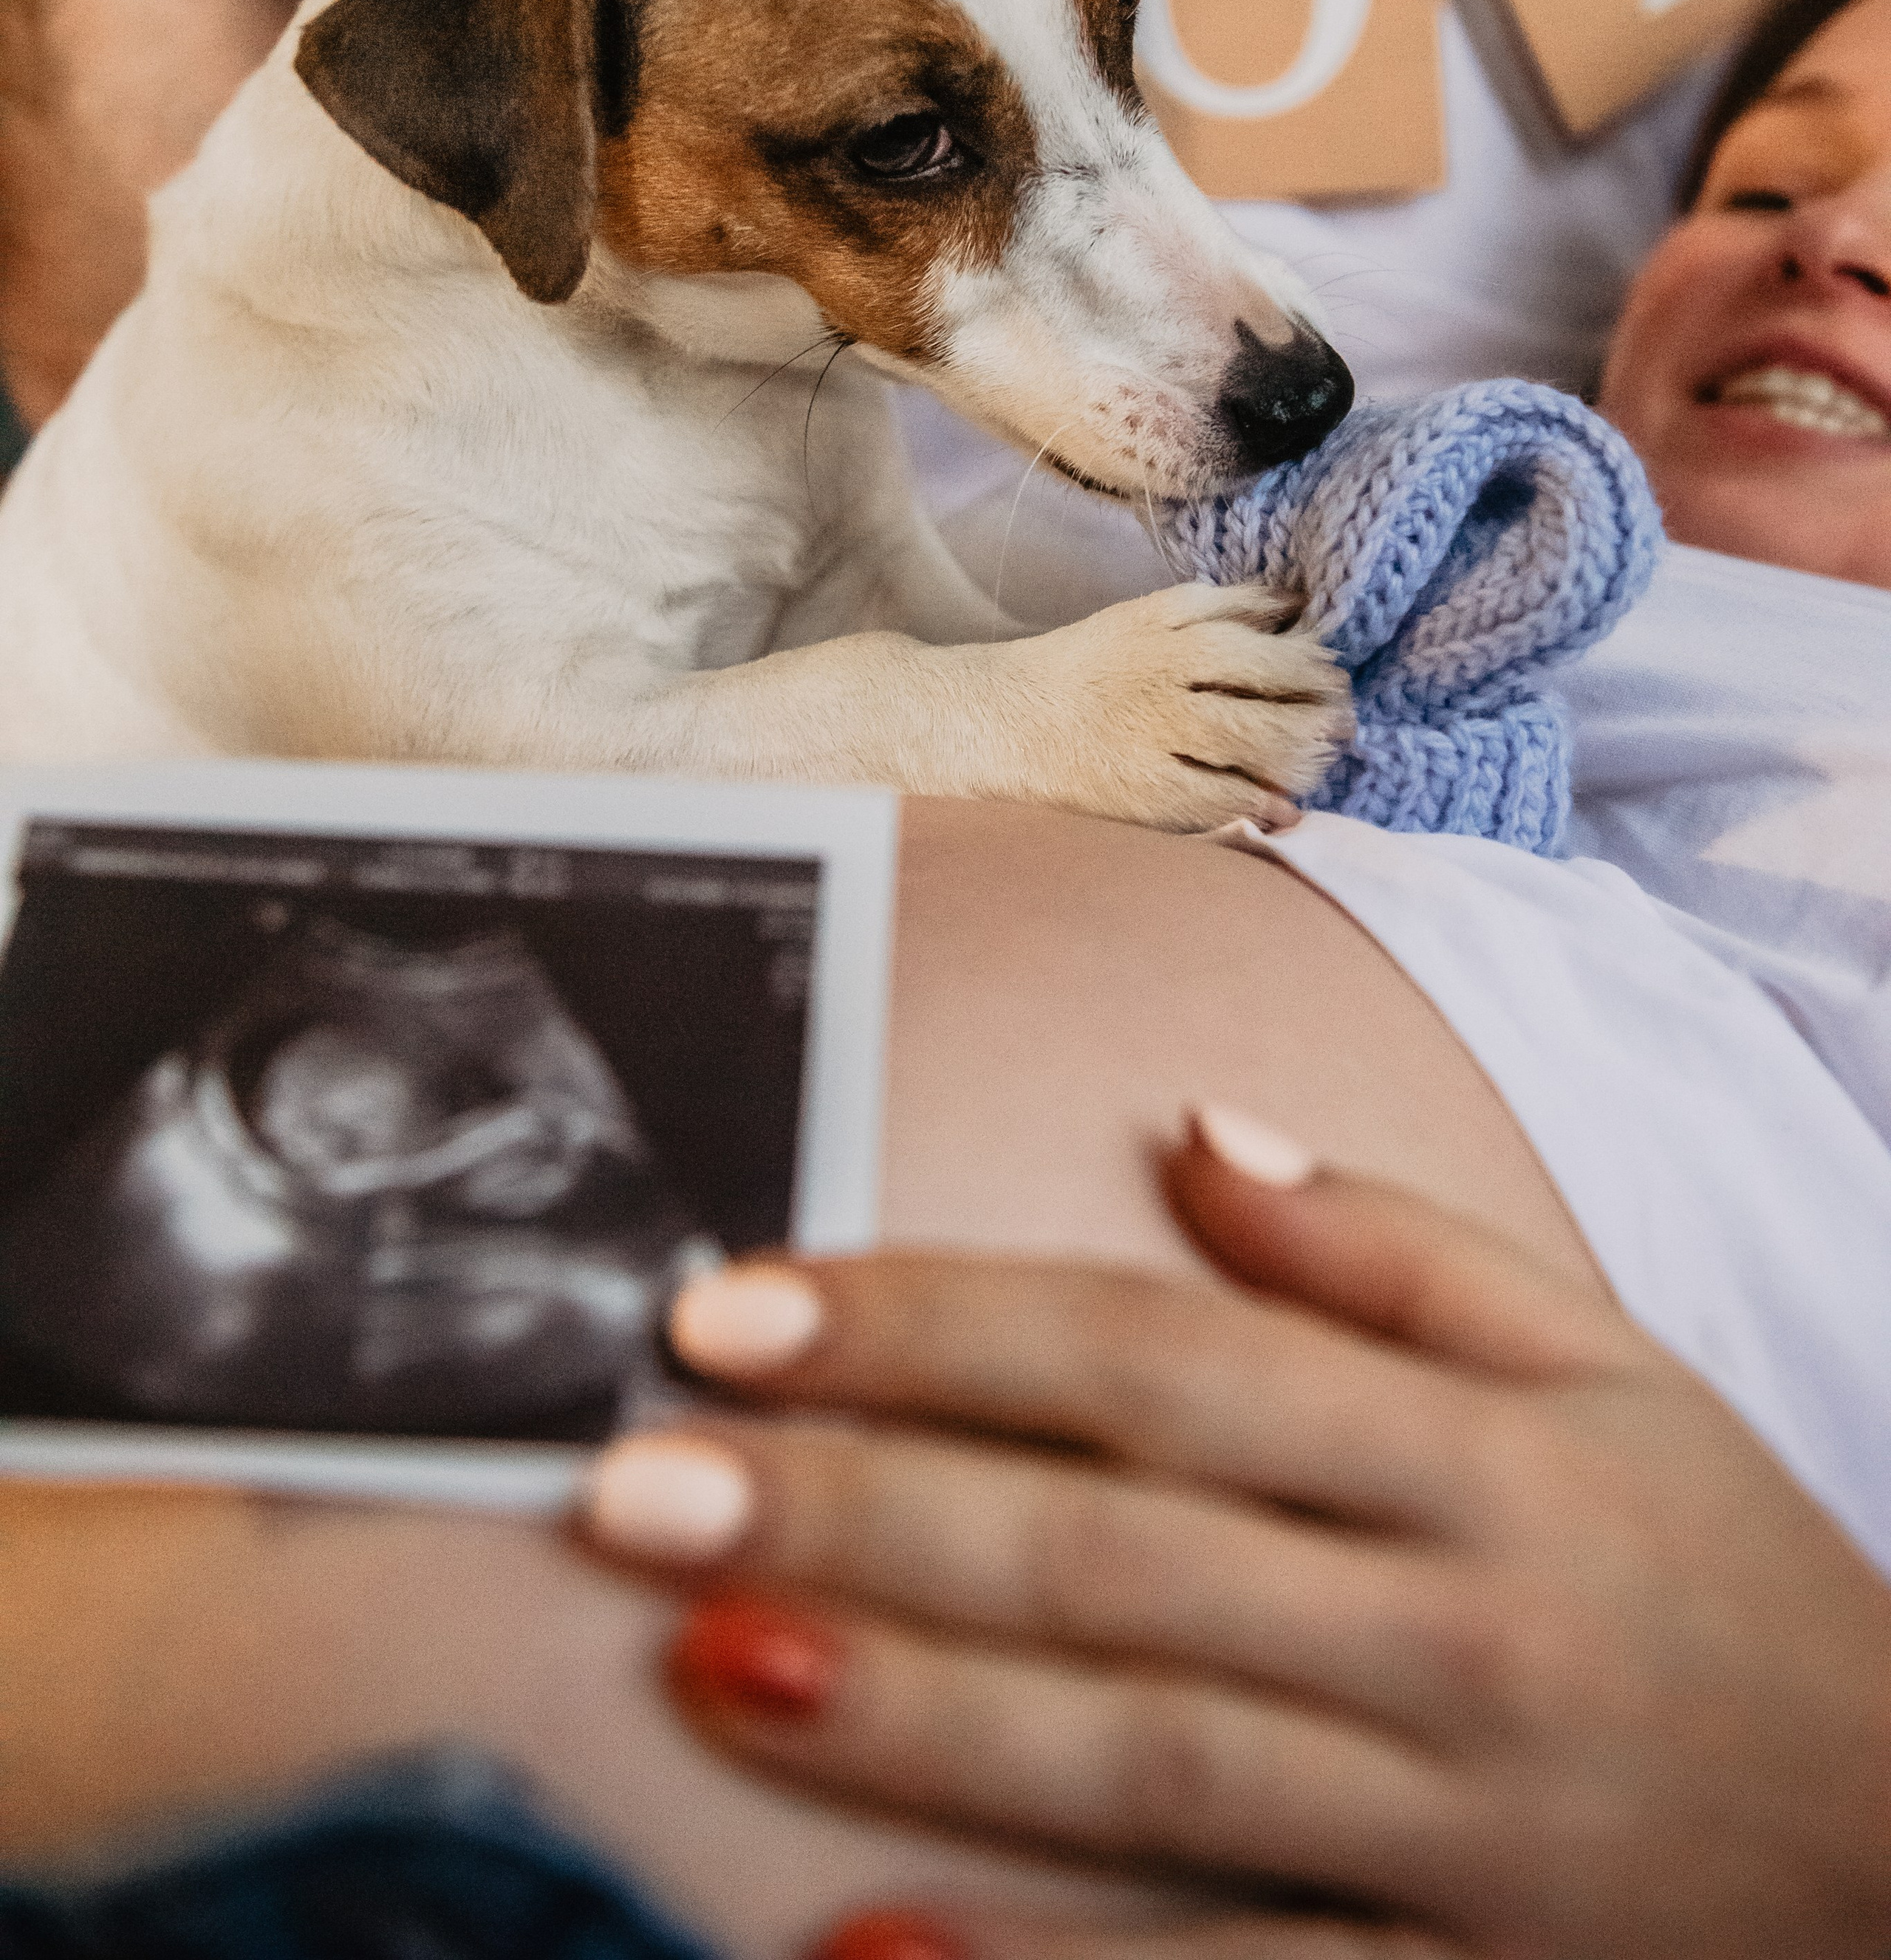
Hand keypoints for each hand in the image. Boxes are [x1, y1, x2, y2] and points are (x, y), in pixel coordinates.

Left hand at [584, 1112, 1890, 1959]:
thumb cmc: (1724, 1569)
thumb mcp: (1606, 1365)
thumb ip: (1394, 1250)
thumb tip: (1190, 1131)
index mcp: (1476, 1453)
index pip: (1159, 1361)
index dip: (938, 1327)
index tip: (736, 1307)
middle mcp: (1455, 1630)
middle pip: (1116, 1552)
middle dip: (862, 1508)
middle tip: (635, 1481)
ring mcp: (1456, 1831)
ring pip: (1147, 1759)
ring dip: (915, 1712)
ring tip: (710, 1656)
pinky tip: (865, 1958)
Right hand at [1017, 582, 1350, 829]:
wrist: (1003, 720)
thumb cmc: (1090, 666)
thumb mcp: (1152, 615)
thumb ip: (1227, 605)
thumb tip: (1299, 603)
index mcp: (1176, 632)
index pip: (1272, 648)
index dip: (1317, 668)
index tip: (1334, 679)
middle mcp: (1171, 681)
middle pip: (1274, 696)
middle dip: (1324, 715)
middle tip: (1342, 726)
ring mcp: (1159, 739)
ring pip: (1258, 746)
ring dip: (1305, 757)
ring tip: (1318, 762)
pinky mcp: (1146, 793)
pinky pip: (1222, 799)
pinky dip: (1262, 804)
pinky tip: (1283, 808)